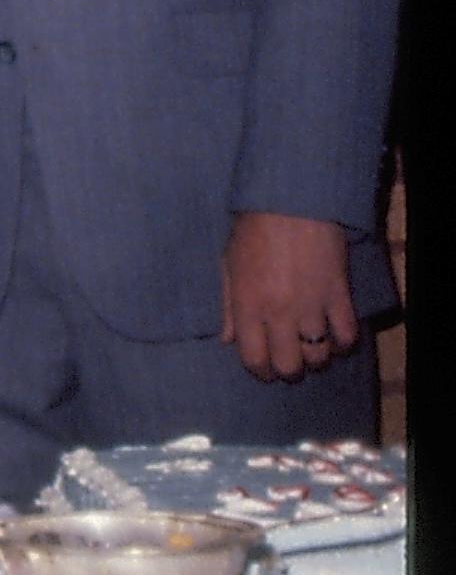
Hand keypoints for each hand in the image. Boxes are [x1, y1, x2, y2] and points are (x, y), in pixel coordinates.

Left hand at [220, 211, 358, 381]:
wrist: (291, 202)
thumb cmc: (252, 229)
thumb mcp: (228, 265)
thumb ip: (227, 306)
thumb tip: (227, 340)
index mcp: (246, 304)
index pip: (253, 358)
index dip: (259, 372)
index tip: (264, 371)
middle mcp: (278, 312)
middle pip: (288, 365)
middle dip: (288, 371)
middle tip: (289, 363)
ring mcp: (311, 306)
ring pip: (318, 356)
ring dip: (316, 359)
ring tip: (311, 349)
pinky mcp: (338, 295)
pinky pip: (346, 335)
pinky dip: (343, 343)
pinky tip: (336, 338)